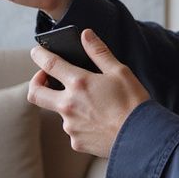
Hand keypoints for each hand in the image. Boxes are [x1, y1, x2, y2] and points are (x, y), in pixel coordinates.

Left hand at [28, 29, 149, 157]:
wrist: (143, 138)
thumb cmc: (133, 102)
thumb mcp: (120, 71)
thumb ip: (99, 52)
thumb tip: (86, 35)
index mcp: (79, 83)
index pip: (49, 64)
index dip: (39, 54)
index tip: (37, 51)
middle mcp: (69, 105)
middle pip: (35, 93)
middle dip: (36, 82)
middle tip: (46, 77)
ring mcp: (70, 126)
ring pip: (58, 112)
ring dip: (68, 104)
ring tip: (92, 104)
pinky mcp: (76, 142)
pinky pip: (72, 129)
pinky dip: (81, 122)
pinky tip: (98, 121)